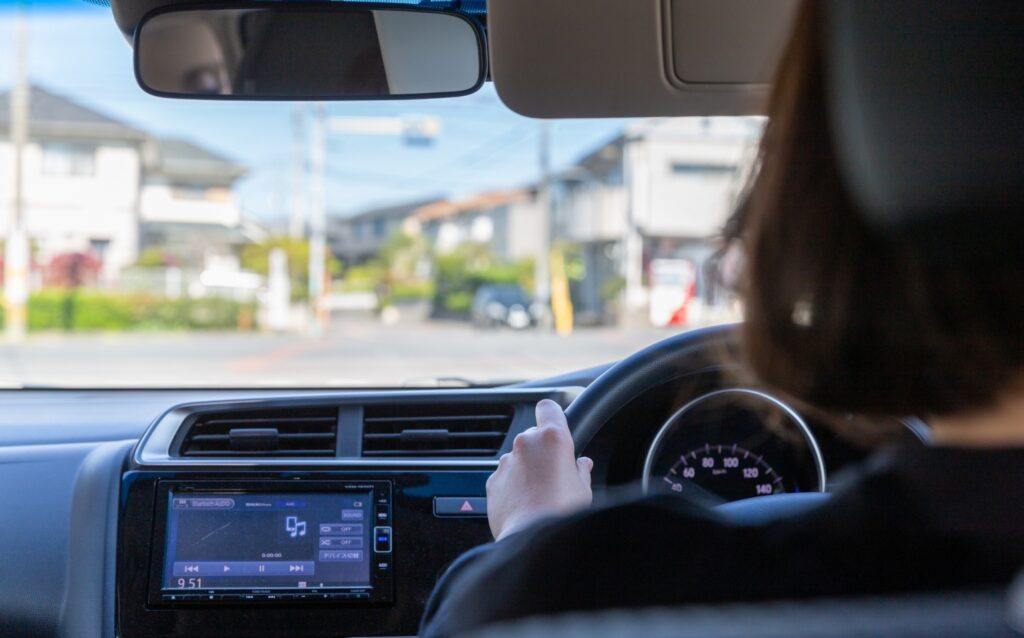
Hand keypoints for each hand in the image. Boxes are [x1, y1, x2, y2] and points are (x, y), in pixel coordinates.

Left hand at [486, 399, 592, 540]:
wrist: (533, 540)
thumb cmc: (562, 513)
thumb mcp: (583, 489)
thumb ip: (581, 470)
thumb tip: (583, 464)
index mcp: (552, 438)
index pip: (548, 407)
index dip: (552, 415)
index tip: (558, 427)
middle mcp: (526, 444)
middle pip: (533, 436)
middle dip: (542, 450)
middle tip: (555, 473)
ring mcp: (506, 462)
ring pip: (518, 457)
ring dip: (526, 469)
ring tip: (539, 494)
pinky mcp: (492, 481)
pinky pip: (505, 477)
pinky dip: (512, 486)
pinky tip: (525, 505)